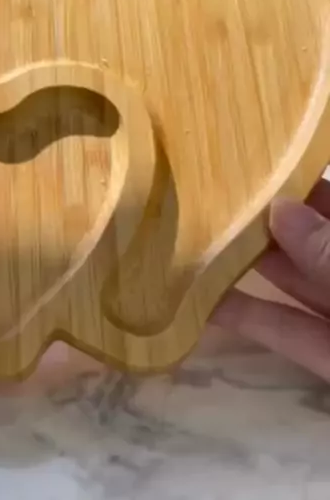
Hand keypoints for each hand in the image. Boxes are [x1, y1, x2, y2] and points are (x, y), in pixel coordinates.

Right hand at [212, 178, 329, 380]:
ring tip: (192, 241)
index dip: (295, 184)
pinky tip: (203, 302)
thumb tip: (279, 208)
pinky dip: (250, 320)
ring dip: (247, 267)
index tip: (244, 166)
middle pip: (306, 242)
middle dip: (261, 221)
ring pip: (293, 285)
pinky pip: (288, 333)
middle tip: (204, 200)